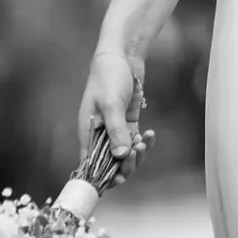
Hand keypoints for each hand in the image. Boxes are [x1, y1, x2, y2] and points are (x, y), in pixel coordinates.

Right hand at [76, 47, 152, 178]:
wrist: (120, 57)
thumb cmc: (108, 78)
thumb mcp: (111, 104)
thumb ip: (116, 130)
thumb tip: (121, 156)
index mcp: (88, 133)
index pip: (91, 164)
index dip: (102, 176)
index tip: (118, 179)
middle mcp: (99, 135)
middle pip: (110, 163)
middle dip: (125, 164)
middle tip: (137, 152)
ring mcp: (114, 130)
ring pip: (125, 154)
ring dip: (137, 153)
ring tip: (144, 141)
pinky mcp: (128, 123)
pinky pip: (135, 140)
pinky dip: (143, 141)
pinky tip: (150, 134)